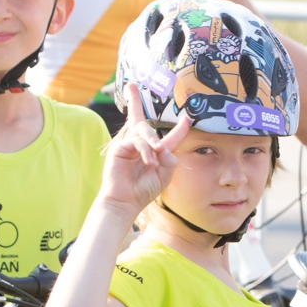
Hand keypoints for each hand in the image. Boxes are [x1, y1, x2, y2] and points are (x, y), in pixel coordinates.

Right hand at [98, 85, 191, 214]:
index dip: (179, 127)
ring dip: (153, 140)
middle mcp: (140, 144)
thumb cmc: (144, 190)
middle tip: (159, 126)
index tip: (187, 118)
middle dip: (137, 104)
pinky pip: (136, 141)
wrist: (126, 202)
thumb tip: (162, 146)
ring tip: (157, 153)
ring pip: (143, 128)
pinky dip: (145, 150)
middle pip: (142, 120)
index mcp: (154, 151)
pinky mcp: (119, 148)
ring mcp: (128, 145)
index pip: (168, 135)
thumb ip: (170, 158)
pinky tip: (149, 162)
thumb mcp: (165, 174)